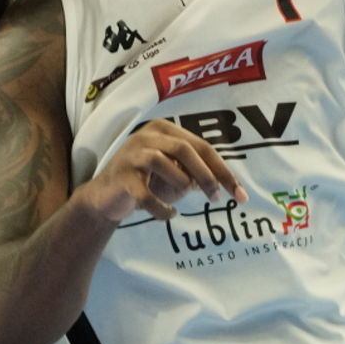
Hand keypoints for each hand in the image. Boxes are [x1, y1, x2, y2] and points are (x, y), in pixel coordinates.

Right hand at [80, 121, 247, 225]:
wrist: (105, 197)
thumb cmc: (145, 181)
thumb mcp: (173, 171)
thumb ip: (195, 171)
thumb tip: (225, 182)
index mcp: (164, 129)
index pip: (201, 146)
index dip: (223, 170)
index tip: (239, 194)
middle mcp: (147, 135)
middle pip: (185, 149)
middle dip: (207, 176)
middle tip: (216, 198)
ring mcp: (132, 154)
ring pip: (165, 164)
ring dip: (180, 186)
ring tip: (179, 199)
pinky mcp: (122, 177)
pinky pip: (147, 195)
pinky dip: (162, 208)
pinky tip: (169, 213)